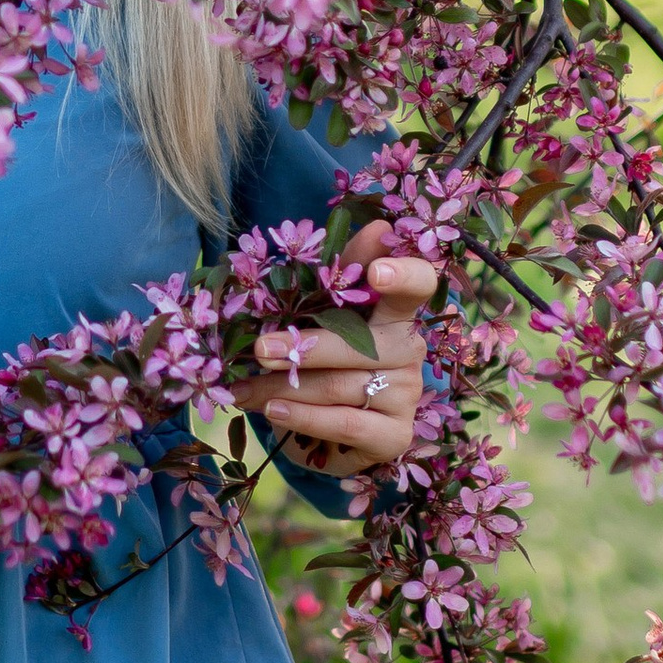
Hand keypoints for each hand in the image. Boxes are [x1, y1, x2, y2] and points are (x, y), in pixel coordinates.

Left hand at [228, 219, 439, 477]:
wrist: (325, 433)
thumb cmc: (322, 362)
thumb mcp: (320, 317)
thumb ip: (336, 277)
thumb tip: (377, 225)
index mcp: (395, 313)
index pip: (419, 285)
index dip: (405, 275)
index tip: (377, 272)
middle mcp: (410, 351)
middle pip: (363, 343)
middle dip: (306, 346)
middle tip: (261, 348)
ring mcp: (407, 395)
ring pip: (342, 385)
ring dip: (285, 386)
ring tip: (243, 389)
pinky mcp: (395, 436)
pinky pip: (346, 422)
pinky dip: (304, 416)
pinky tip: (274, 411)